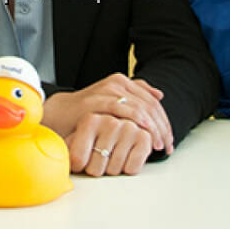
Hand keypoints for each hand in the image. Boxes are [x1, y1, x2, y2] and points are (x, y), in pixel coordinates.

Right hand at [43, 73, 171, 153]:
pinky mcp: (96, 101)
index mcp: (123, 82)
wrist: (60, 114)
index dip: (165, 122)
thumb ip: (135, 95)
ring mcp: (106, 91)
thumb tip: (159, 94)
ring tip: (159, 144)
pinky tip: (144, 132)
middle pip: (150, 105)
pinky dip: (137, 120)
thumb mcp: (113, 103)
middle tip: (167, 146)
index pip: (153, 102)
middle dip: (162, 128)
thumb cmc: (87, 113)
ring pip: (140, 108)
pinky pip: (122, 109)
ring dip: (153, 128)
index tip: (169, 140)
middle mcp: (117, 84)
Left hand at [65, 114, 153, 175]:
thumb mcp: (73, 139)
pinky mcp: (144, 137)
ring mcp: (128, 128)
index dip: (78, 167)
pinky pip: (132, 168)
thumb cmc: (92, 136)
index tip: (79, 163)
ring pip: (114, 170)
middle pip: (96, 169)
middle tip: (98, 159)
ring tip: (111, 156)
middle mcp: (110, 122)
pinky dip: (128, 168)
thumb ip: (63, 149)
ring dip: (112, 169)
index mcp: (90, 120)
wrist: (114, 127)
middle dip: (96, 169)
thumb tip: (56, 165)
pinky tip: (125, 157)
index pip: (78, 159)